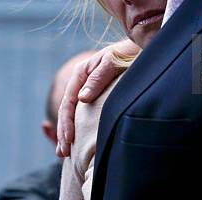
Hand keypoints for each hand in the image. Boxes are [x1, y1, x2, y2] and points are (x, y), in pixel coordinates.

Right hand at [56, 39, 139, 156]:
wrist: (138, 48)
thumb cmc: (127, 54)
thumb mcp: (113, 62)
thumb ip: (98, 78)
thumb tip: (82, 98)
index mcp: (81, 72)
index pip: (68, 101)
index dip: (67, 122)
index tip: (69, 139)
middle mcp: (80, 81)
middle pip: (66, 110)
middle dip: (64, 132)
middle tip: (63, 152)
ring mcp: (86, 89)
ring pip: (71, 114)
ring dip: (66, 133)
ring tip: (62, 153)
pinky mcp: (93, 95)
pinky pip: (80, 114)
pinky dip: (75, 128)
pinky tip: (74, 142)